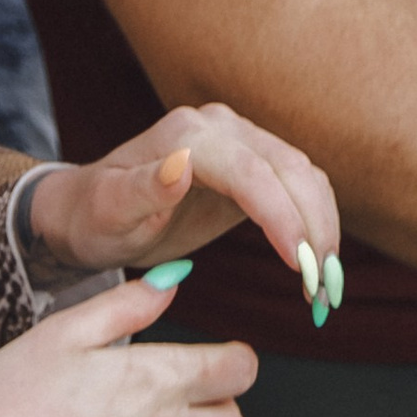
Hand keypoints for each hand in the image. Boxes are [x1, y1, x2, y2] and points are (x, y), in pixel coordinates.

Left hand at [26, 105, 340, 286]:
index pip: (251, 172)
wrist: (91, 209)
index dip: (282, 216)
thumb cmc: (95, 216)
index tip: (299, 266)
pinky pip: (297, 186)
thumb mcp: (109, 211)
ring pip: (303, 176)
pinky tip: (317, 264)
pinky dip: (315, 223)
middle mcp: (221, 128)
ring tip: (326, 285)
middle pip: (290, 170)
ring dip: (322, 228)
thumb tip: (182, 165)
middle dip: (314, 228)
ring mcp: (241, 141)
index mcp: (188, 136)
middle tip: (323, 289)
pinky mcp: (252, 164)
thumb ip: (146, 189)